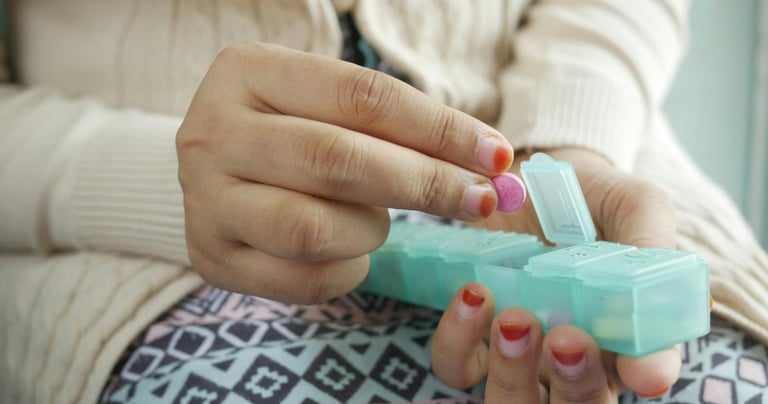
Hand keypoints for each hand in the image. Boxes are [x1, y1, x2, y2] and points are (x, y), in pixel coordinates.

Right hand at [176, 43, 513, 303]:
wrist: (217, 170)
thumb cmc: (292, 130)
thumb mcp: (329, 105)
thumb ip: (401, 127)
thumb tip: (494, 164)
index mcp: (248, 72)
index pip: (361, 96)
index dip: (438, 129)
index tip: (496, 155)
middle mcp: (213, 132)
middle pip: (336, 161)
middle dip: (424, 184)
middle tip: (479, 200)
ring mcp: (204, 199)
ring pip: (313, 229)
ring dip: (371, 230)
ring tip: (378, 220)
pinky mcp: (211, 256)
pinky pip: (302, 279)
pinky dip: (348, 270)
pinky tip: (351, 251)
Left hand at [431, 148, 680, 401]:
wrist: (526, 171)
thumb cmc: (590, 196)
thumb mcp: (633, 207)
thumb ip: (651, 250)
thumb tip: (656, 348)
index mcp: (625, 333)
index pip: (644, 374)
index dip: (644, 375)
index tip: (638, 368)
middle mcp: (571, 356)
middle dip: (575, 387)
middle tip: (566, 339)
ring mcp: (517, 352)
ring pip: (511, 401)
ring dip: (512, 372)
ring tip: (513, 316)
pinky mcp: (471, 335)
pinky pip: (457, 365)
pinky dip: (459, 340)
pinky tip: (472, 295)